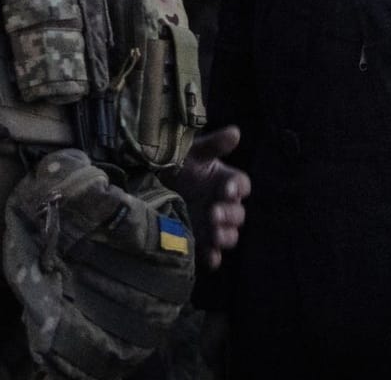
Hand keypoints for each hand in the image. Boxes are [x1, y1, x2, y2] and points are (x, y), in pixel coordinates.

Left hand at [166, 125, 249, 270]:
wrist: (148, 184)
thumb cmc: (175, 164)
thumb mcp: (191, 152)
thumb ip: (213, 145)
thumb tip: (236, 132)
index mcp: (224, 181)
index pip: (241, 185)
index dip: (238, 188)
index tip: (227, 189)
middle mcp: (222, 204)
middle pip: (238, 213)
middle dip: (230, 215)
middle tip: (214, 213)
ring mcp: (212, 225)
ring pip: (230, 234)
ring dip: (226, 236)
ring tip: (215, 235)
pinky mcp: (200, 241)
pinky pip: (213, 253)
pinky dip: (214, 257)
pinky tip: (210, 258)